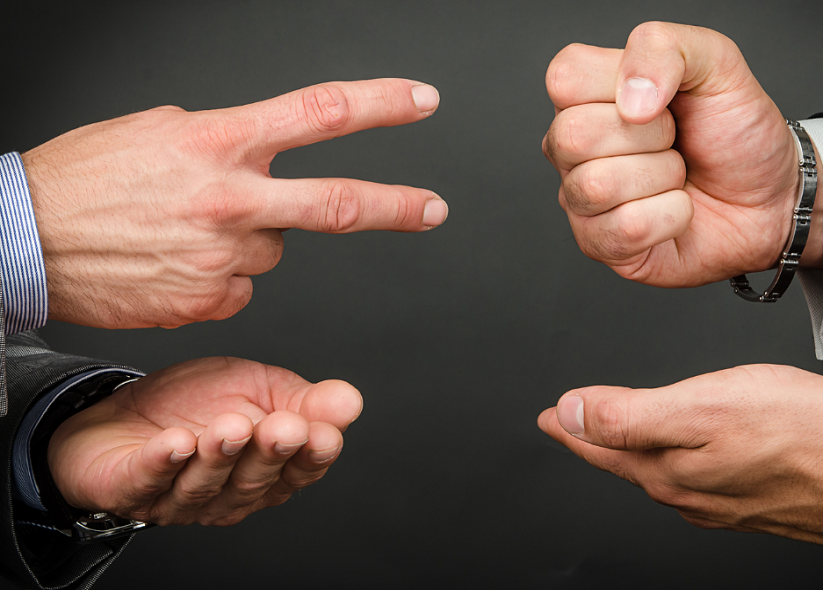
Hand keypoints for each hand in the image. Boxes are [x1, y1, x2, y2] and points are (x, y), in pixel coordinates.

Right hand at [23, 79, 446, 327]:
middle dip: (396, 206)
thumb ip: (226, 143)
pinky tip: (176, 263)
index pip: (322, 113)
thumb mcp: (162, 129)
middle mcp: (232, 198)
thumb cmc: (89, 177)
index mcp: (221, 140)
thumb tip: (263, 162)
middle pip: (336, 203)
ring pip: (273, 247)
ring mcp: (224, 254)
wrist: (27, 237)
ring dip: (248, 237)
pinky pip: (241, 285)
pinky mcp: (210, 299)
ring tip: (187, 230)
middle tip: (435, 208)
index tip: (422, 102)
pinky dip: (220, 274)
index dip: (381, 105)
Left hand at [48, 357, 362, 525]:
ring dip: (219, 457)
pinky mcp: (132, 491)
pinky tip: (175, 443)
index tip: (324, 435)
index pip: (299, 471)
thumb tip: (350, 401)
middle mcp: (228, 493)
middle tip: (282, 428)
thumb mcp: (259, 388)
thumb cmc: (195, 404)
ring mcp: (180, 498)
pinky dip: (162, 463)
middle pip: (255, 481)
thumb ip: (304, 399)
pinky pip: (149, 481)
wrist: (118, 411)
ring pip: (205, 485)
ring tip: (229, 427)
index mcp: (267, 470)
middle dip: (270, 454)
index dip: (312, 456)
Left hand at [538, 364, 822, 546]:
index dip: (569, 427)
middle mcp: (687, 492)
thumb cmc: (799, 433)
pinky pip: (693, 480)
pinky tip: (679, 456)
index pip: (598, 447)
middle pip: (624, 461)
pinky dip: (671, 461)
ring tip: (616, 439)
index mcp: (666, 468)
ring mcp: (719, 501)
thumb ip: (628, 415)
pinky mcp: (750, 500)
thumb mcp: (701, 406)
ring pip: (658, 472)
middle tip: (570, 425)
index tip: (547, 417)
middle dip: (593, 442)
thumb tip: (569, 414)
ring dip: (630, 453)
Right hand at [542, 22, 822, 286]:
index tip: (662, 98)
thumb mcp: (716, 63)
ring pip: (597, 185)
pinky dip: (671, 216)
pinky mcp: (601, 244)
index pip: (565, 78)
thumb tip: (630, 100)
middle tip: (675, 141)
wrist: (770, 195)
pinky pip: (625, 228)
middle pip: (573, 135)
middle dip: (651, 136)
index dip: (622, 84)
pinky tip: (677, 210)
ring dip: (662, 177)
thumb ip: (665, 47)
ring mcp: (581, 199)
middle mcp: (572, 148)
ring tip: (677, 175)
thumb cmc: (735, 133)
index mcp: (587, 95)